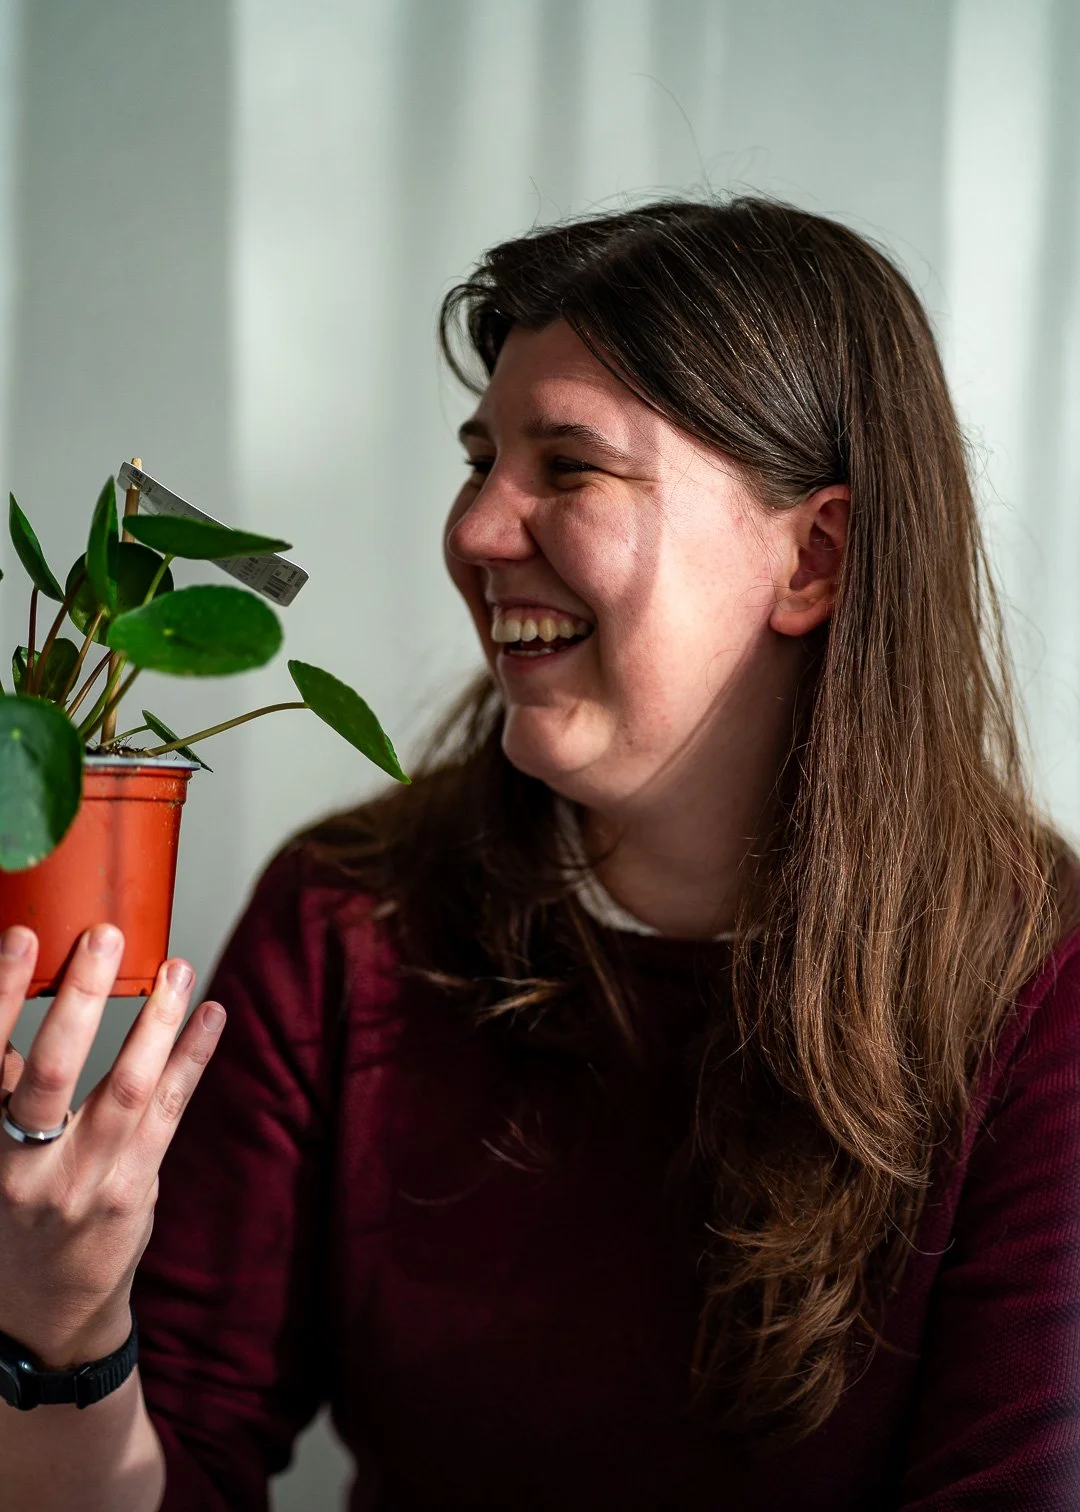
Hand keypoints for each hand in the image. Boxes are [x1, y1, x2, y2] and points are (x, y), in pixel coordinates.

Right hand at [0, 924, 224, 1369]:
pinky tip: (211, 1016)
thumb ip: (2, 1091)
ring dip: (156, 1020)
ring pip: (126, 1088)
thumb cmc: (14, 1214)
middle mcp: (22, 1167)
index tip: (22, 937)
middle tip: (104, 935)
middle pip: (50, 1072)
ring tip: (177, 967)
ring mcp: (83, 1181)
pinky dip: (193, 1057)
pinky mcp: (134, 1190)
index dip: (0, 994)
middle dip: (81, 998)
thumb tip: (20, 1005)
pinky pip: (170, 1112)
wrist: (46, 1314)